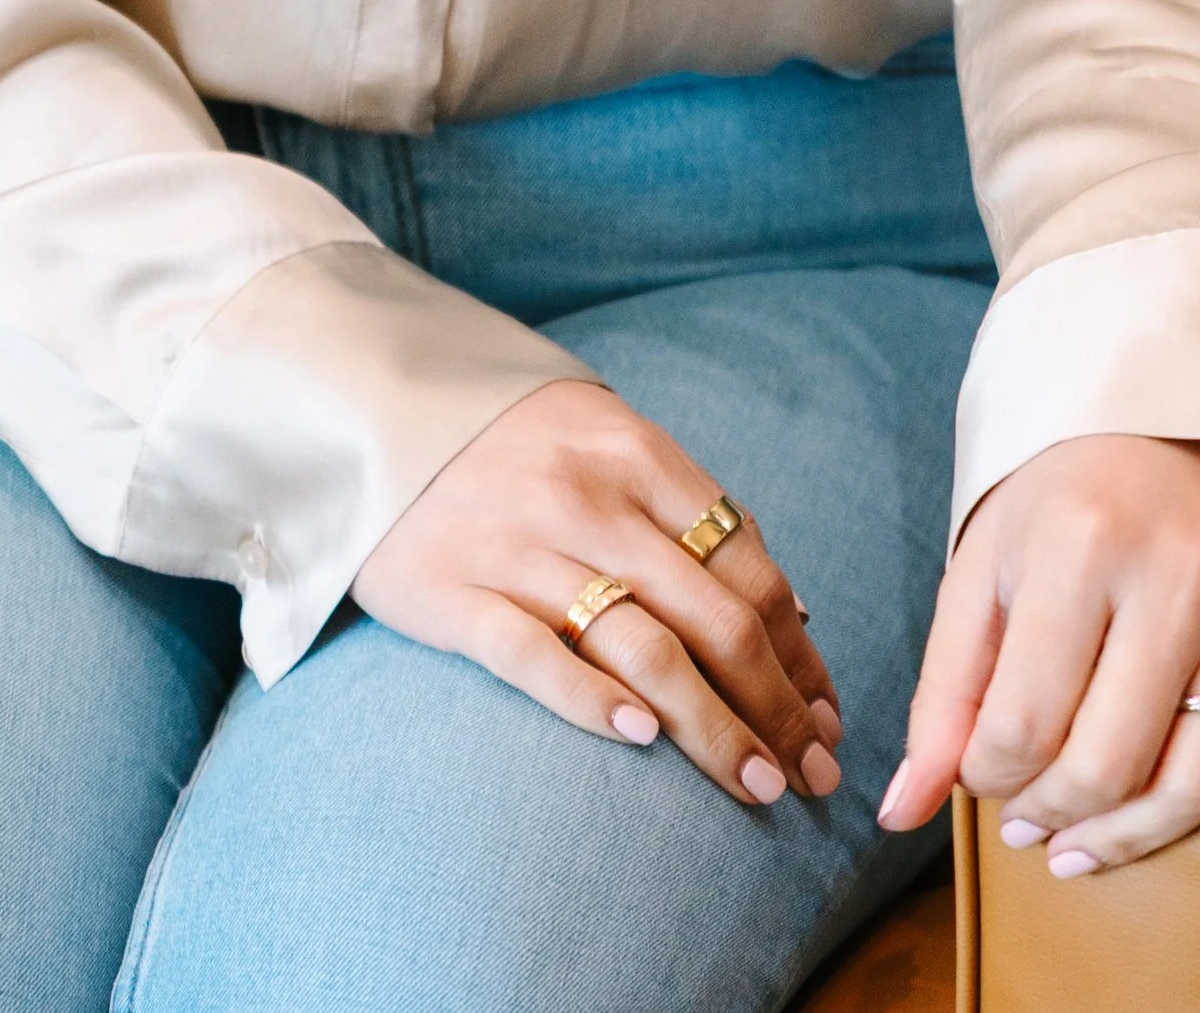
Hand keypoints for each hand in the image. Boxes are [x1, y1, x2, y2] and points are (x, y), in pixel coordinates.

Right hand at [352, 379, 845, 807]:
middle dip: (778, 709)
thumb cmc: (512, 438)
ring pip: (645, 652)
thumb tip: (781, 609)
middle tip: (812, 775)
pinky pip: (535, 659)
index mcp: (638, 455)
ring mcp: (521, 549)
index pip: (748, 567)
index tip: (826, 715)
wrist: (373, 412)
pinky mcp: (454, 595)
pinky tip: (642, 741)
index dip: (799, 652)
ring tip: (758, 787)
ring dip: (715, 730)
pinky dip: (594, 703)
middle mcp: (589, 501)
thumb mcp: (605, 437)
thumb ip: (683, 509)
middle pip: (714, 621)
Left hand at [880, 437, 1199, 873]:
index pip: (1023, 726)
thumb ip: (944, 691)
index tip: (984, 773)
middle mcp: (1175, 574)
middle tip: (1030, 821)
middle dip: (1053, 814)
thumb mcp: (983, 566)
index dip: (989, 777)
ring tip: (1089, 842)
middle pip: (1109, 762)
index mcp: (1077, 548)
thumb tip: (903, 811)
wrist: (1170, 397)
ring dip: (1138, 836)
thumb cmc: (1064, 493)